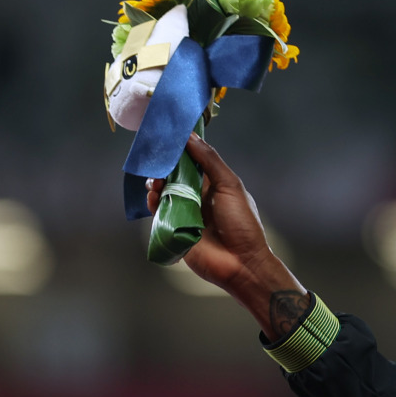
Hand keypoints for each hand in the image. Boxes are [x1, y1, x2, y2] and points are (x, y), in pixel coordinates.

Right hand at [147, 134, 307, 338]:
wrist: (241, 263)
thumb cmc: (242, 223)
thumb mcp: (229, 185)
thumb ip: (210, 161)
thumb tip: (191, 137)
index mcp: (214, 183)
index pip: (193, 159)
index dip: (181, 148)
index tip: (168, 134)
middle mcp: (198, 195)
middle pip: (175, 174)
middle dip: (165, 165)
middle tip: (158, 159)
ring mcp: (185, 212)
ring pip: (164, 191)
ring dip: (157, 183)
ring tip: (157, 180)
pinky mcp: (173, 228)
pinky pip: (159, 212)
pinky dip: (154, 202)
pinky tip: (154, 195)